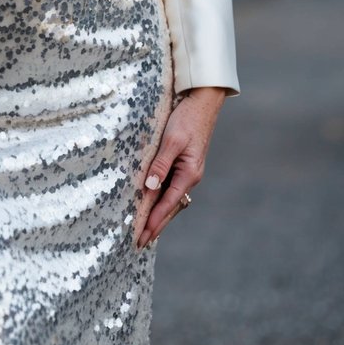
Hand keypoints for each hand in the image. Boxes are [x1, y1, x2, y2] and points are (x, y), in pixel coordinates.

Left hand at [135, 86, 224, 249]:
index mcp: (189, 173)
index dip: (154, 220)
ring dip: (158, 214)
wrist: (203, 102)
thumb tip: (150, 187)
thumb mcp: (172, 140)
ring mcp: (187, 171)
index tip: (142, 235)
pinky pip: (171, 188)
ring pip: (171, 199)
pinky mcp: (184, 164)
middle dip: (156, 224)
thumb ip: (161, 164)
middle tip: (140, 242)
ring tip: (146, 231)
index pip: (168, 203)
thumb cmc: (187, 118)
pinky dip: (162, 200)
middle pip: (170, 207)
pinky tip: (154, 205)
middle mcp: (190, 176)